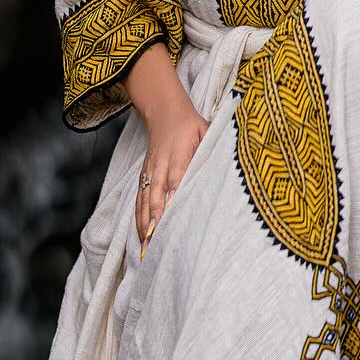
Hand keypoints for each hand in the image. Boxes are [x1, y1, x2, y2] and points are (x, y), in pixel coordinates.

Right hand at [135, 93, 207, 254]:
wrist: (165, 112)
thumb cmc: (190, 125)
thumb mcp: (206, 131)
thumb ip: (210, 148)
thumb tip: (220, 167)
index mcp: (179, 153)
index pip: (176, 175)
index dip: (173, 193)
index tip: (172, 211)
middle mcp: (160, 164)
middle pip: (156, 193)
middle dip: (155, 217)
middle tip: (155, 239)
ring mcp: (150, 171)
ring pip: (145, 200)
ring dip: (144, 223)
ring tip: (146, 246)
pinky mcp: (144, 176)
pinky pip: (139, 199)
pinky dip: (139, 218)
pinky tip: (141, 236)